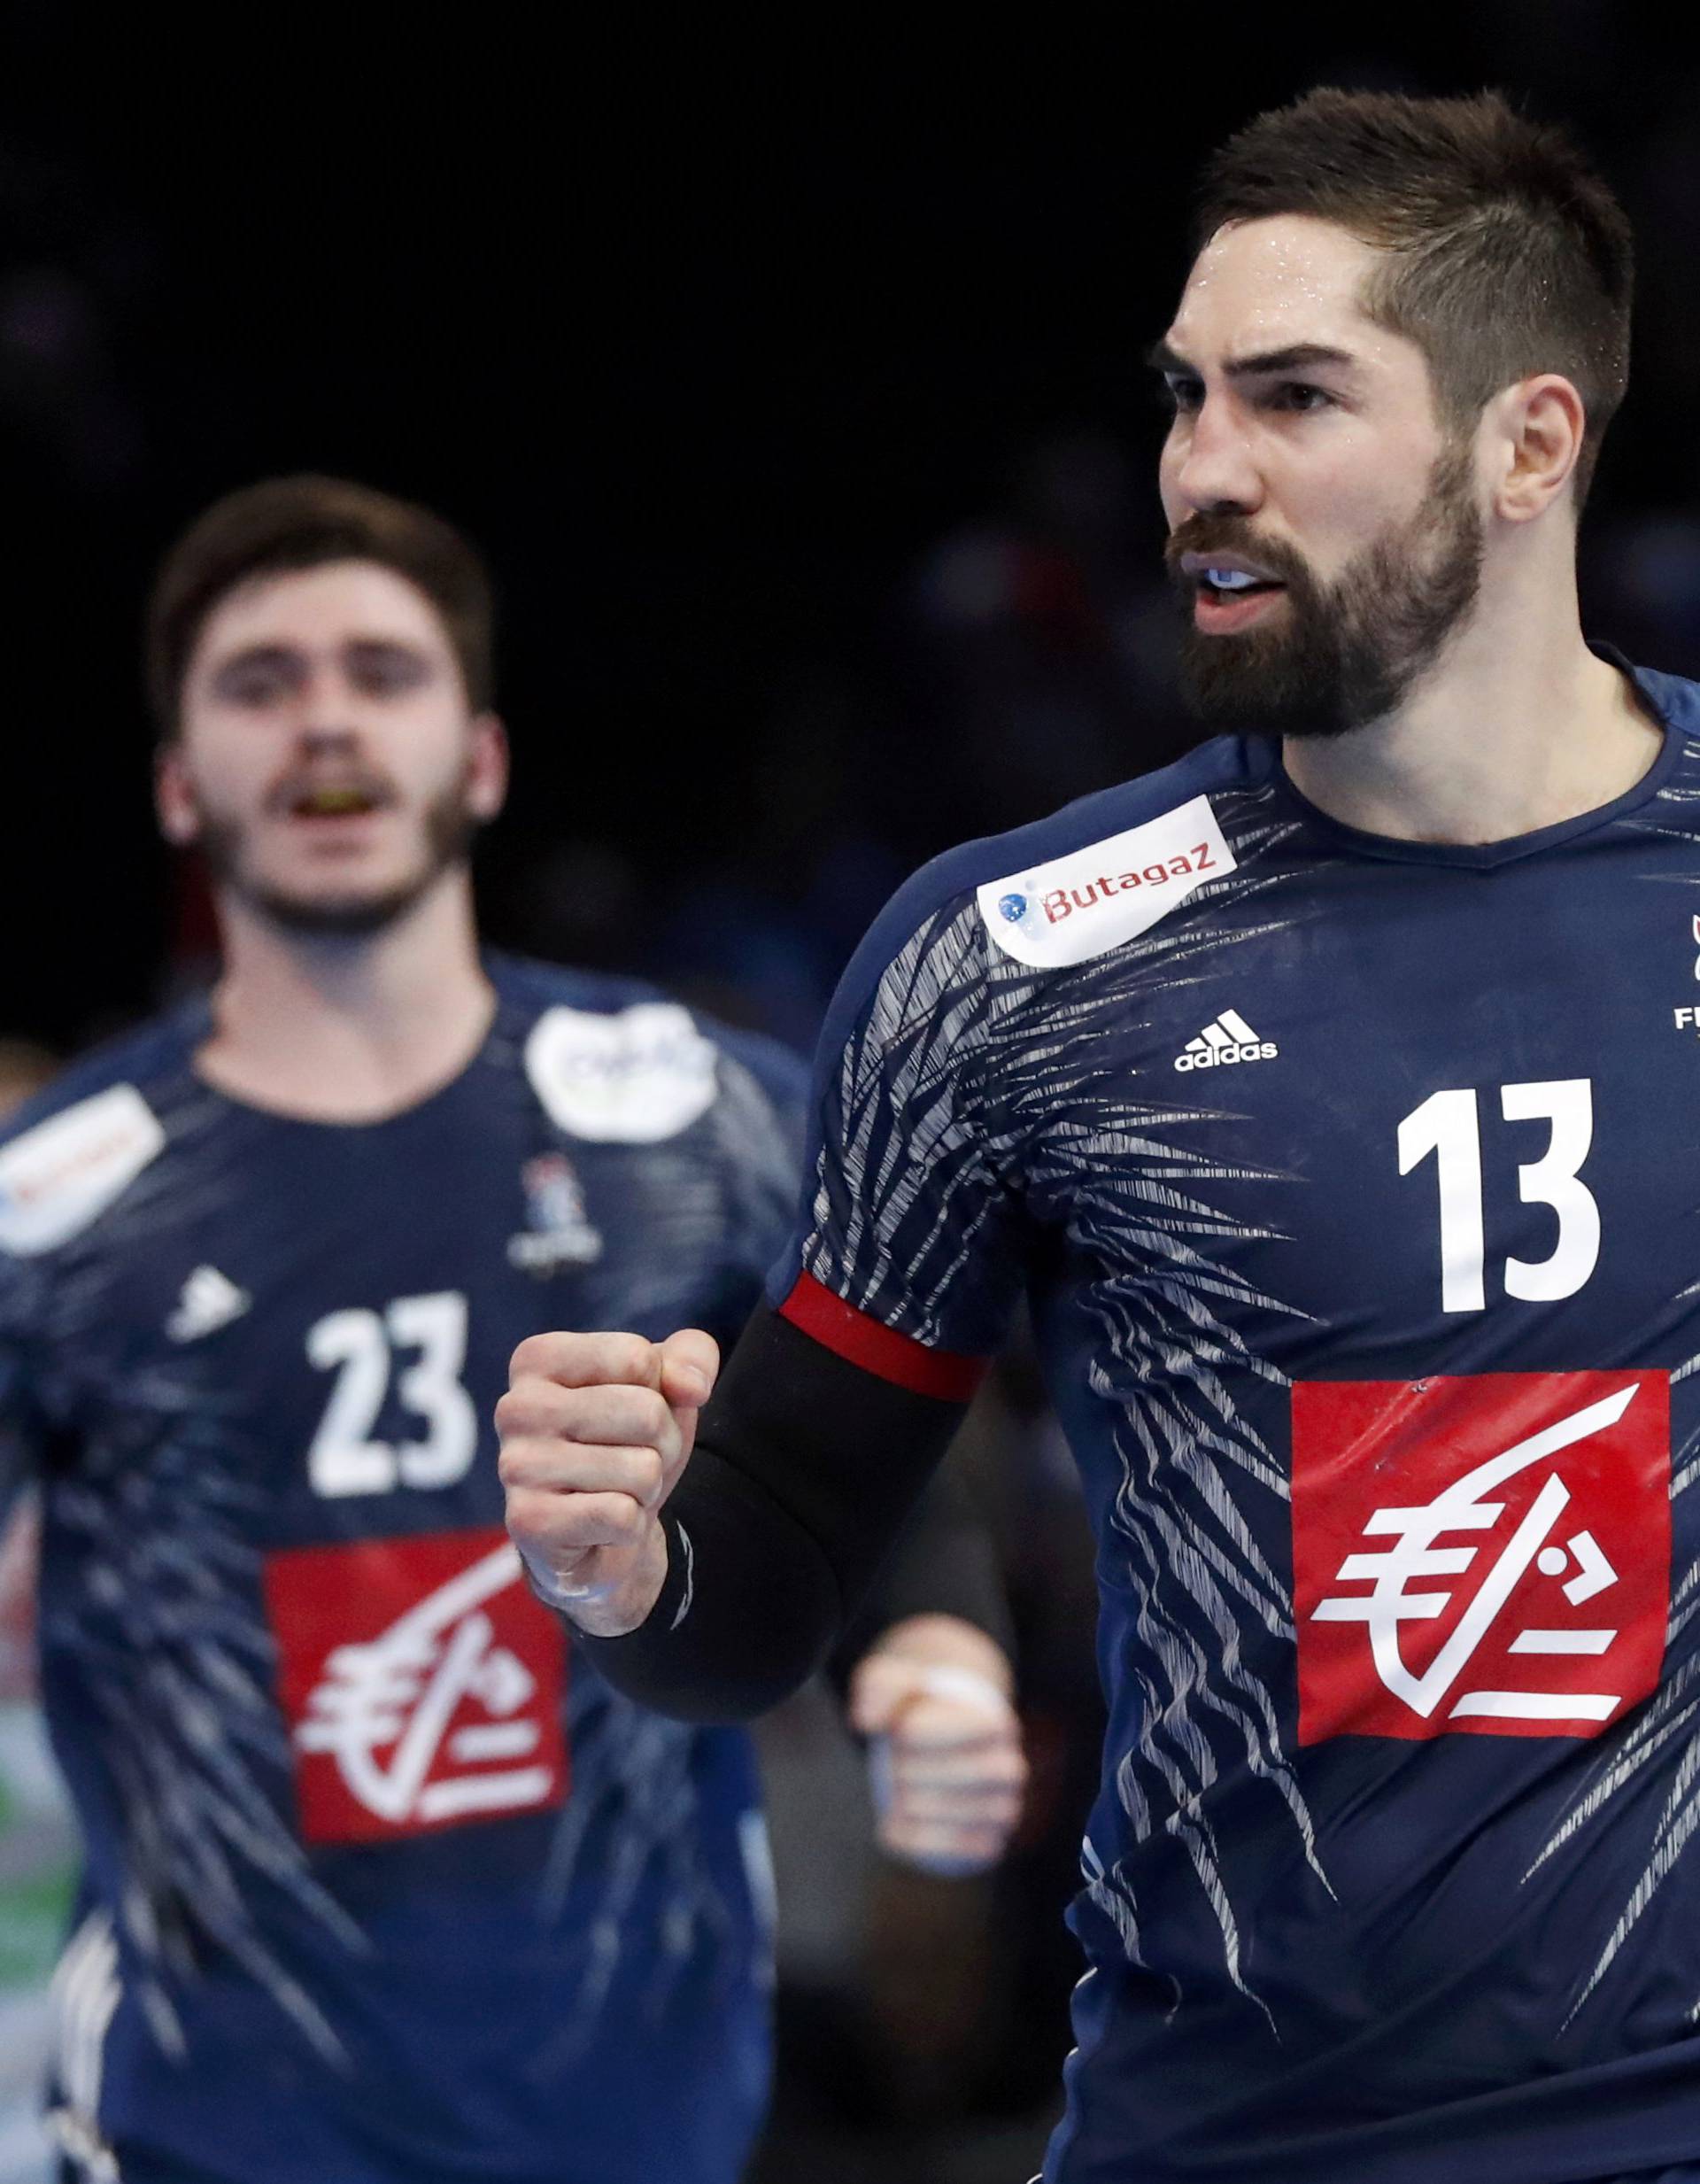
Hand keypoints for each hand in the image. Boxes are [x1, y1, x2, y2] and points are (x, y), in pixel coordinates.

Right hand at [498, 1328, 718, 1636]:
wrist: (603, 1532)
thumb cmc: (628, 1443)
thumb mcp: (669, 1385)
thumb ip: (693, 1356)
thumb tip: (693, 1386)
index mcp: (538, 1358)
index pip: (639, 1359)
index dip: (660, 1392)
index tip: (630, 1415)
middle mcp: (515, 1407)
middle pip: (647, 1412)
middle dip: (661, 1443)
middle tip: (631, 1459)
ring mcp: (516, 1466)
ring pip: (642, 1469)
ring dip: (647, 1487)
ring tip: (616, 1491)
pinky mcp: (528, 1522)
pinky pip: (623, 1516)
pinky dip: (630, 1526)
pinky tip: (600, 1525)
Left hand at [849, 1615, 1026, 1876]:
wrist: (951, 1750)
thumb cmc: (919, 1713)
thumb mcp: (896, 1684)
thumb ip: (878, 1687)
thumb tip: (865, 1719)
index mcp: (992, 1722)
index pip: (934, 1732)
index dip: (907, 1733)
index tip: (899, 1732)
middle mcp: (1007, 1768)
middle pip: (939, 1775)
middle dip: (903, 1771)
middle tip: (894, 1767)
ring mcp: (1003, 1809)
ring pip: (946, 1815)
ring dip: (905, 1806)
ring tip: (893, 1796)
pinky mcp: (990, 1842)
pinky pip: (953, 1852)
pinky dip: (914, 1840)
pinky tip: (892, 1826)